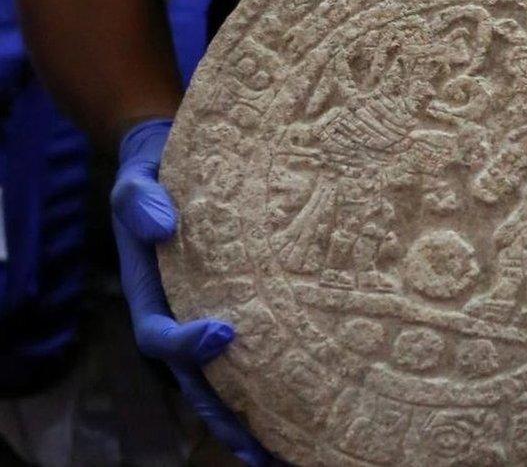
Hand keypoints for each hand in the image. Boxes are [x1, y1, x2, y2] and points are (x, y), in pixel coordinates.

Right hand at [112, 118, 269, 464]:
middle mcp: (178, 317)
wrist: (174, 168)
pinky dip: (274, 385)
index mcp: (149, 295)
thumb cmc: (156, 175)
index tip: (225, 334)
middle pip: (196, 380)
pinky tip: (310, 408)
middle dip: (225, 415)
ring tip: (289, 451)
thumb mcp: (136, 180)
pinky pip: (254, 356)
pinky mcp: (240, 312)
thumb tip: (160, 225)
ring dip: (252, 418)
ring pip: (226, 381)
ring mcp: (207, 319)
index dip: (186, 344)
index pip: (159, 335)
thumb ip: (139, 200)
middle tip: (258, 448)